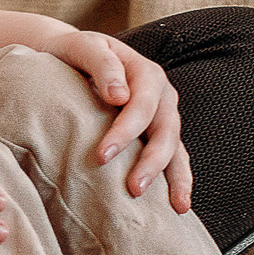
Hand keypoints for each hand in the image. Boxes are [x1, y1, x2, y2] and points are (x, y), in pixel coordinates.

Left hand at [43, 28, 191, 213]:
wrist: (75, 56)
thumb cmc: (75, 53)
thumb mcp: (84, 47)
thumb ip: (102, 65)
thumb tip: (120, 96)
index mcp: (145, 73)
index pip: (141, 106)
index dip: (125, 131)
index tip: (102, 156)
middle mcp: (161, 95)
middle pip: (165, 131)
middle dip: (152, 161)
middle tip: (134, 188)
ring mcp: (164, 114)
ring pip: (177, 147)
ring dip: (175, 177)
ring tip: (174, 207)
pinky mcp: (159, 131)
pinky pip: (175, 157)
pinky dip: (178, 179)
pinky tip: (179, 205)